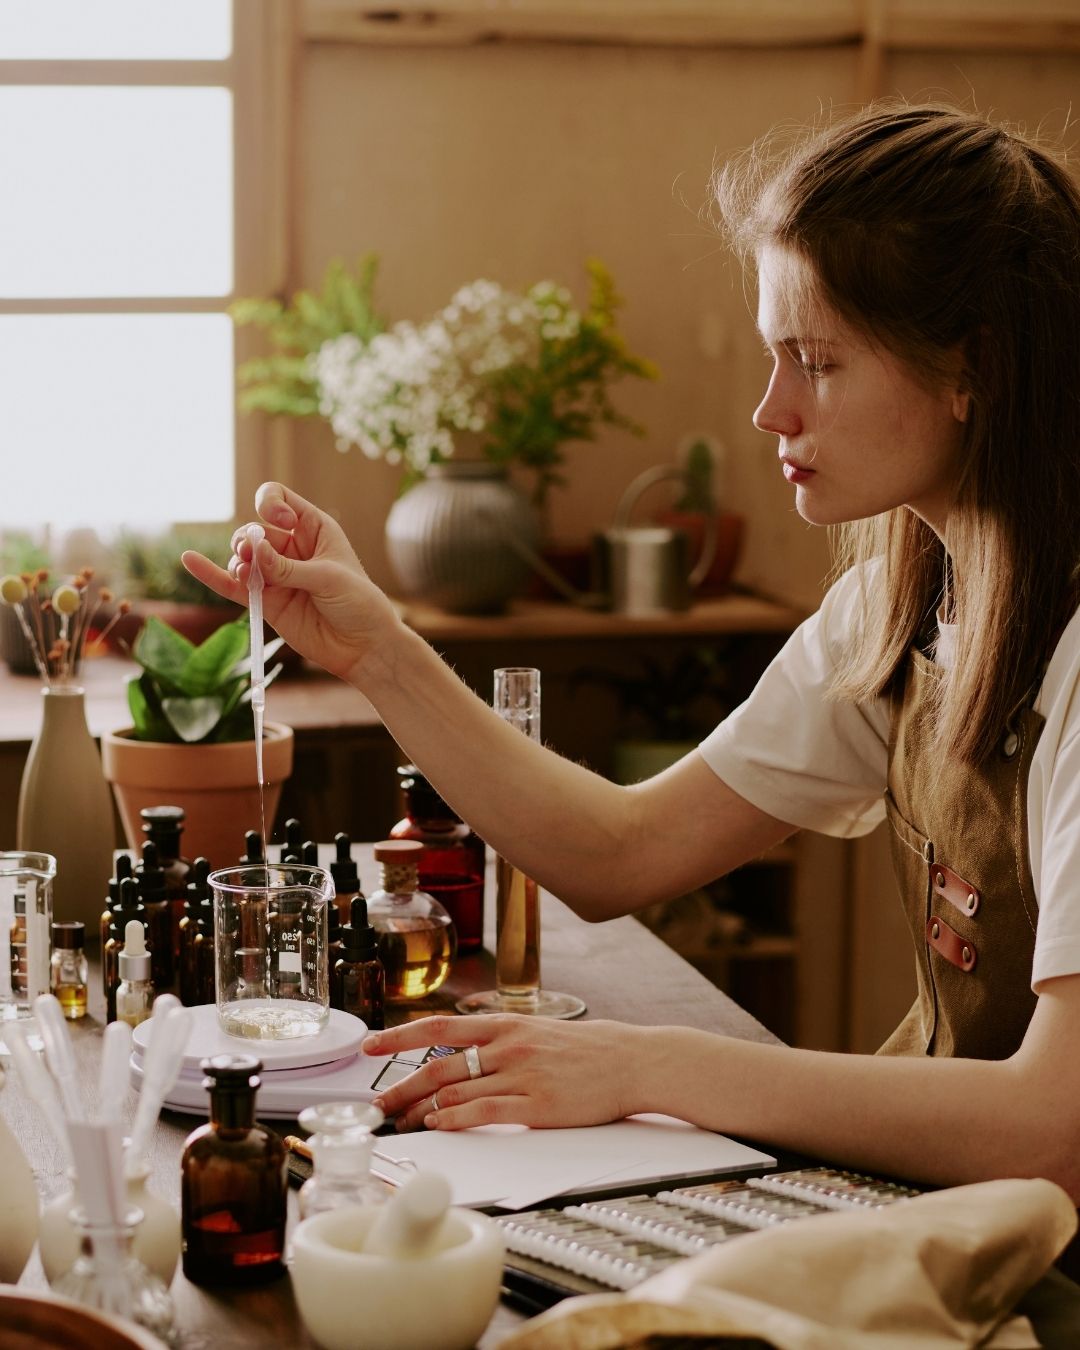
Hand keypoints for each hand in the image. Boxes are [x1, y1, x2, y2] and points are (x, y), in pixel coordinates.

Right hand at [181, 482, 400, 681]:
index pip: (279, 501)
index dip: (271, 505)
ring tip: (247, 575)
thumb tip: (252, 552)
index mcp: (314, 529)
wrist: (364, 646)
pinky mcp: (266, 601)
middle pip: (254, 531)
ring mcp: (277, 575)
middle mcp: (292, 549)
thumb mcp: (328, 578)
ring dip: (239, 562)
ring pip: (243, 557)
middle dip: (247, 540)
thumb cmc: (359, 604)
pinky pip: (233, 585)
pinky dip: (212, 574)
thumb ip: (287, 567)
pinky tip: (189, 560)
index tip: (280, 521)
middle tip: (251, 556)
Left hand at [362, 1014, 642, 1131]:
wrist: (630, 1060)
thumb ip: (500, 1040)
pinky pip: (483, 1111)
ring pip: (455, 1090)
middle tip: (379, 1104)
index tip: (370, 1044)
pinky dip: (455, 1118)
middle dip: (402, 1086)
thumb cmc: (587, 1049)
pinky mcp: (535, 1104)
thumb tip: (462, 1052)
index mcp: (505, 1024)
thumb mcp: (538, 1031)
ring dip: (422, 1110)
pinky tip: (439, 1124)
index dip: (399, 1035)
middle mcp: (507, 1045)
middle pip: (438, 1065)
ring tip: (404, 1123)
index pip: (439, 1026)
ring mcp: (520, 1074)